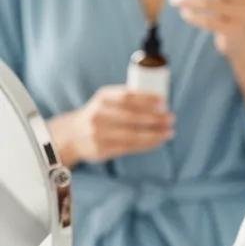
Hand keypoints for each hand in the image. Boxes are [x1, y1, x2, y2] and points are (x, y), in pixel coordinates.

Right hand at [50, 86, 173, 166]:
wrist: (71, 135)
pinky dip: (147, 144)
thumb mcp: (107, 100)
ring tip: (169, 132)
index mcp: (102, 98)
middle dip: (155, 118)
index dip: (147, 99)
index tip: (163, 101)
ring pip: (133, 135)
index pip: (127, 96)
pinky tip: (159, 141)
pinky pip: (129, 147)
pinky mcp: (102, 149)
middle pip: (132, 117)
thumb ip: (127, 99)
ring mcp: (98, 134)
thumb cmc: (100, 114)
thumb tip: (162, 102)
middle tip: (171, 118)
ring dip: (155, 134)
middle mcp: (98, 115)